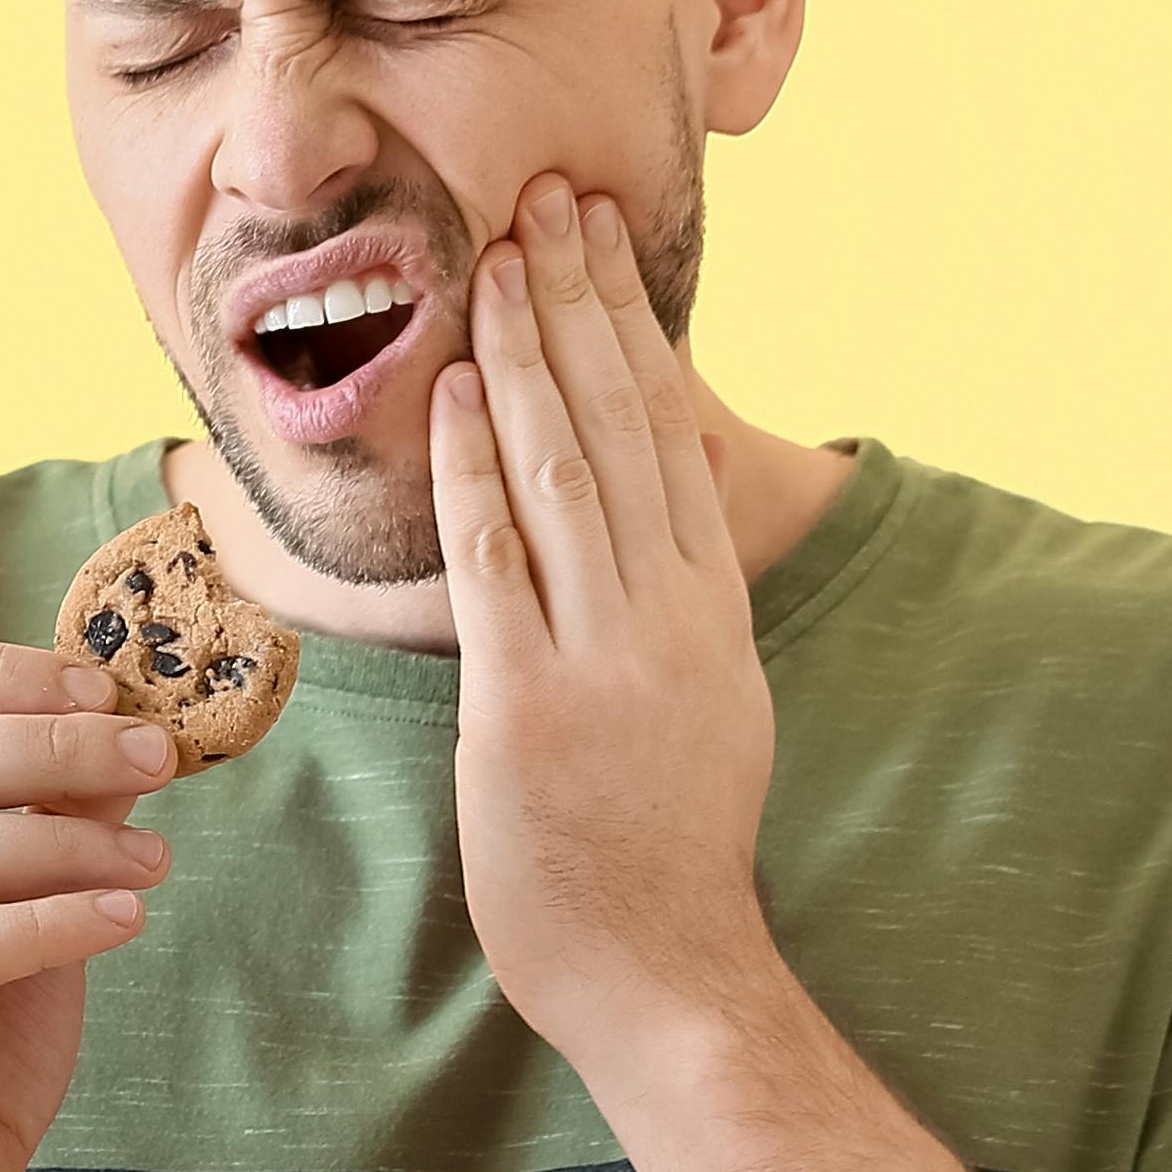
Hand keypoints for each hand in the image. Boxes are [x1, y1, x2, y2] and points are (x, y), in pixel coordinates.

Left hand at [429, 171, 785, 1051]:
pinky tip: (461, 390)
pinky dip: (476, 471)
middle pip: (622, 426)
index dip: (627, 326)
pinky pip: (498, 563)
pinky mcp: (531, 709)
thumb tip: (660, 496)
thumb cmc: (665, 847)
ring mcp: (602, 658)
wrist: (668, 970)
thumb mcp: (706, 702)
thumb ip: (678, 599)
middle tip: (546, 200)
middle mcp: (667, 616)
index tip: (597, 241)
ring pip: (565, 471)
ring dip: (528, 354)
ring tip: (498, 257)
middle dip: (579, 304)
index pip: (666, 433)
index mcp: (710, 609)